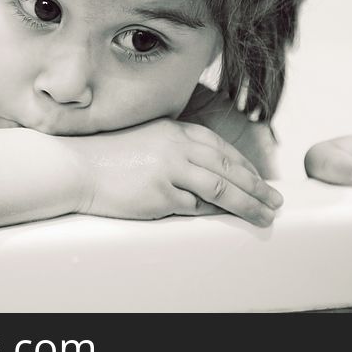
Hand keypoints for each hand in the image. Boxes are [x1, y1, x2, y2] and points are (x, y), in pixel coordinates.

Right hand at [64, 118, 283, 226]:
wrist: (76, 166)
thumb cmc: (108, 155)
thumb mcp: (148, 140)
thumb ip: (177, 148)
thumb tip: (208, 169)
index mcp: (175, 131)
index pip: (220, 149)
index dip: (245, 166)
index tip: (260, 180)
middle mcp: (176, 147)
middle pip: (229, 168)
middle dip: (257, 186)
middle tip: (275, 200)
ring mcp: (170, 171)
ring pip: (221, 189)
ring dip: (248, 204)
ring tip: (265, 215)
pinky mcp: (160, 196)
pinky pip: (195, 208)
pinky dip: (213, 214)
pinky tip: (230, 219)